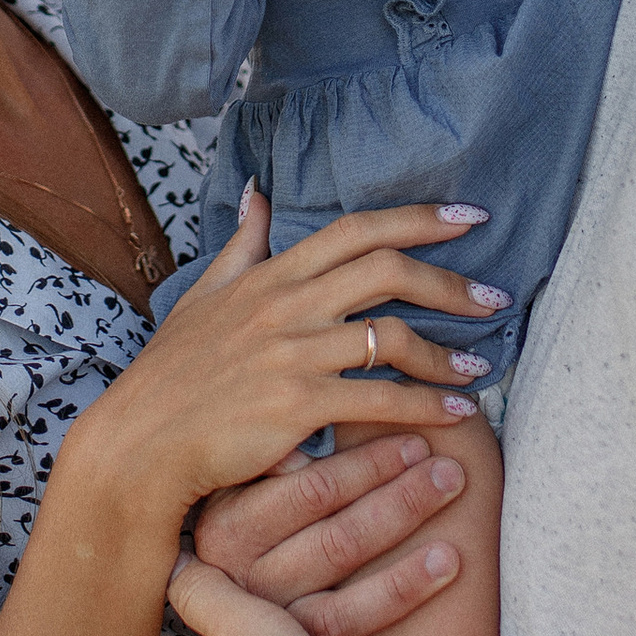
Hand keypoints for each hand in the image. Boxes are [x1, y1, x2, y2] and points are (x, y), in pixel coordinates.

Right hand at [85, 188, 499, 529]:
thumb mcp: (203, 296)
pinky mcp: (297, 406)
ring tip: (479, 366)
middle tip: (494, 295)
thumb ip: (243, 244)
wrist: (140, 443)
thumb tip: (258, 192)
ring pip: (391, 337)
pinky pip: (380, 401)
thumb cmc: (172, 374)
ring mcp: (291, 354)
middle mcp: (285, 305)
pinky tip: (459, 413)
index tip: (470, 215)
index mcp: (270, 275)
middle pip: (387, 270)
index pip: (356, 229)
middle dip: (450, 280)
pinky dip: (428, 406)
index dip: (419, 218)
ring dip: (446, 352)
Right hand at [195, 431, 472, 635]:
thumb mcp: (236, 504)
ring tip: (452, 555)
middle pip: (335, 545)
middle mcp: (249, 590)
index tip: (418, 445)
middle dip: (400, 505)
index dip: (367, 466)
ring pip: (337, 614)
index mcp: (231, 537)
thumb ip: (266, 477)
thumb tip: (300, 451)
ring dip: (398, 587)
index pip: (311, 494)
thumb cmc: (246, 550)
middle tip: (452, 477)